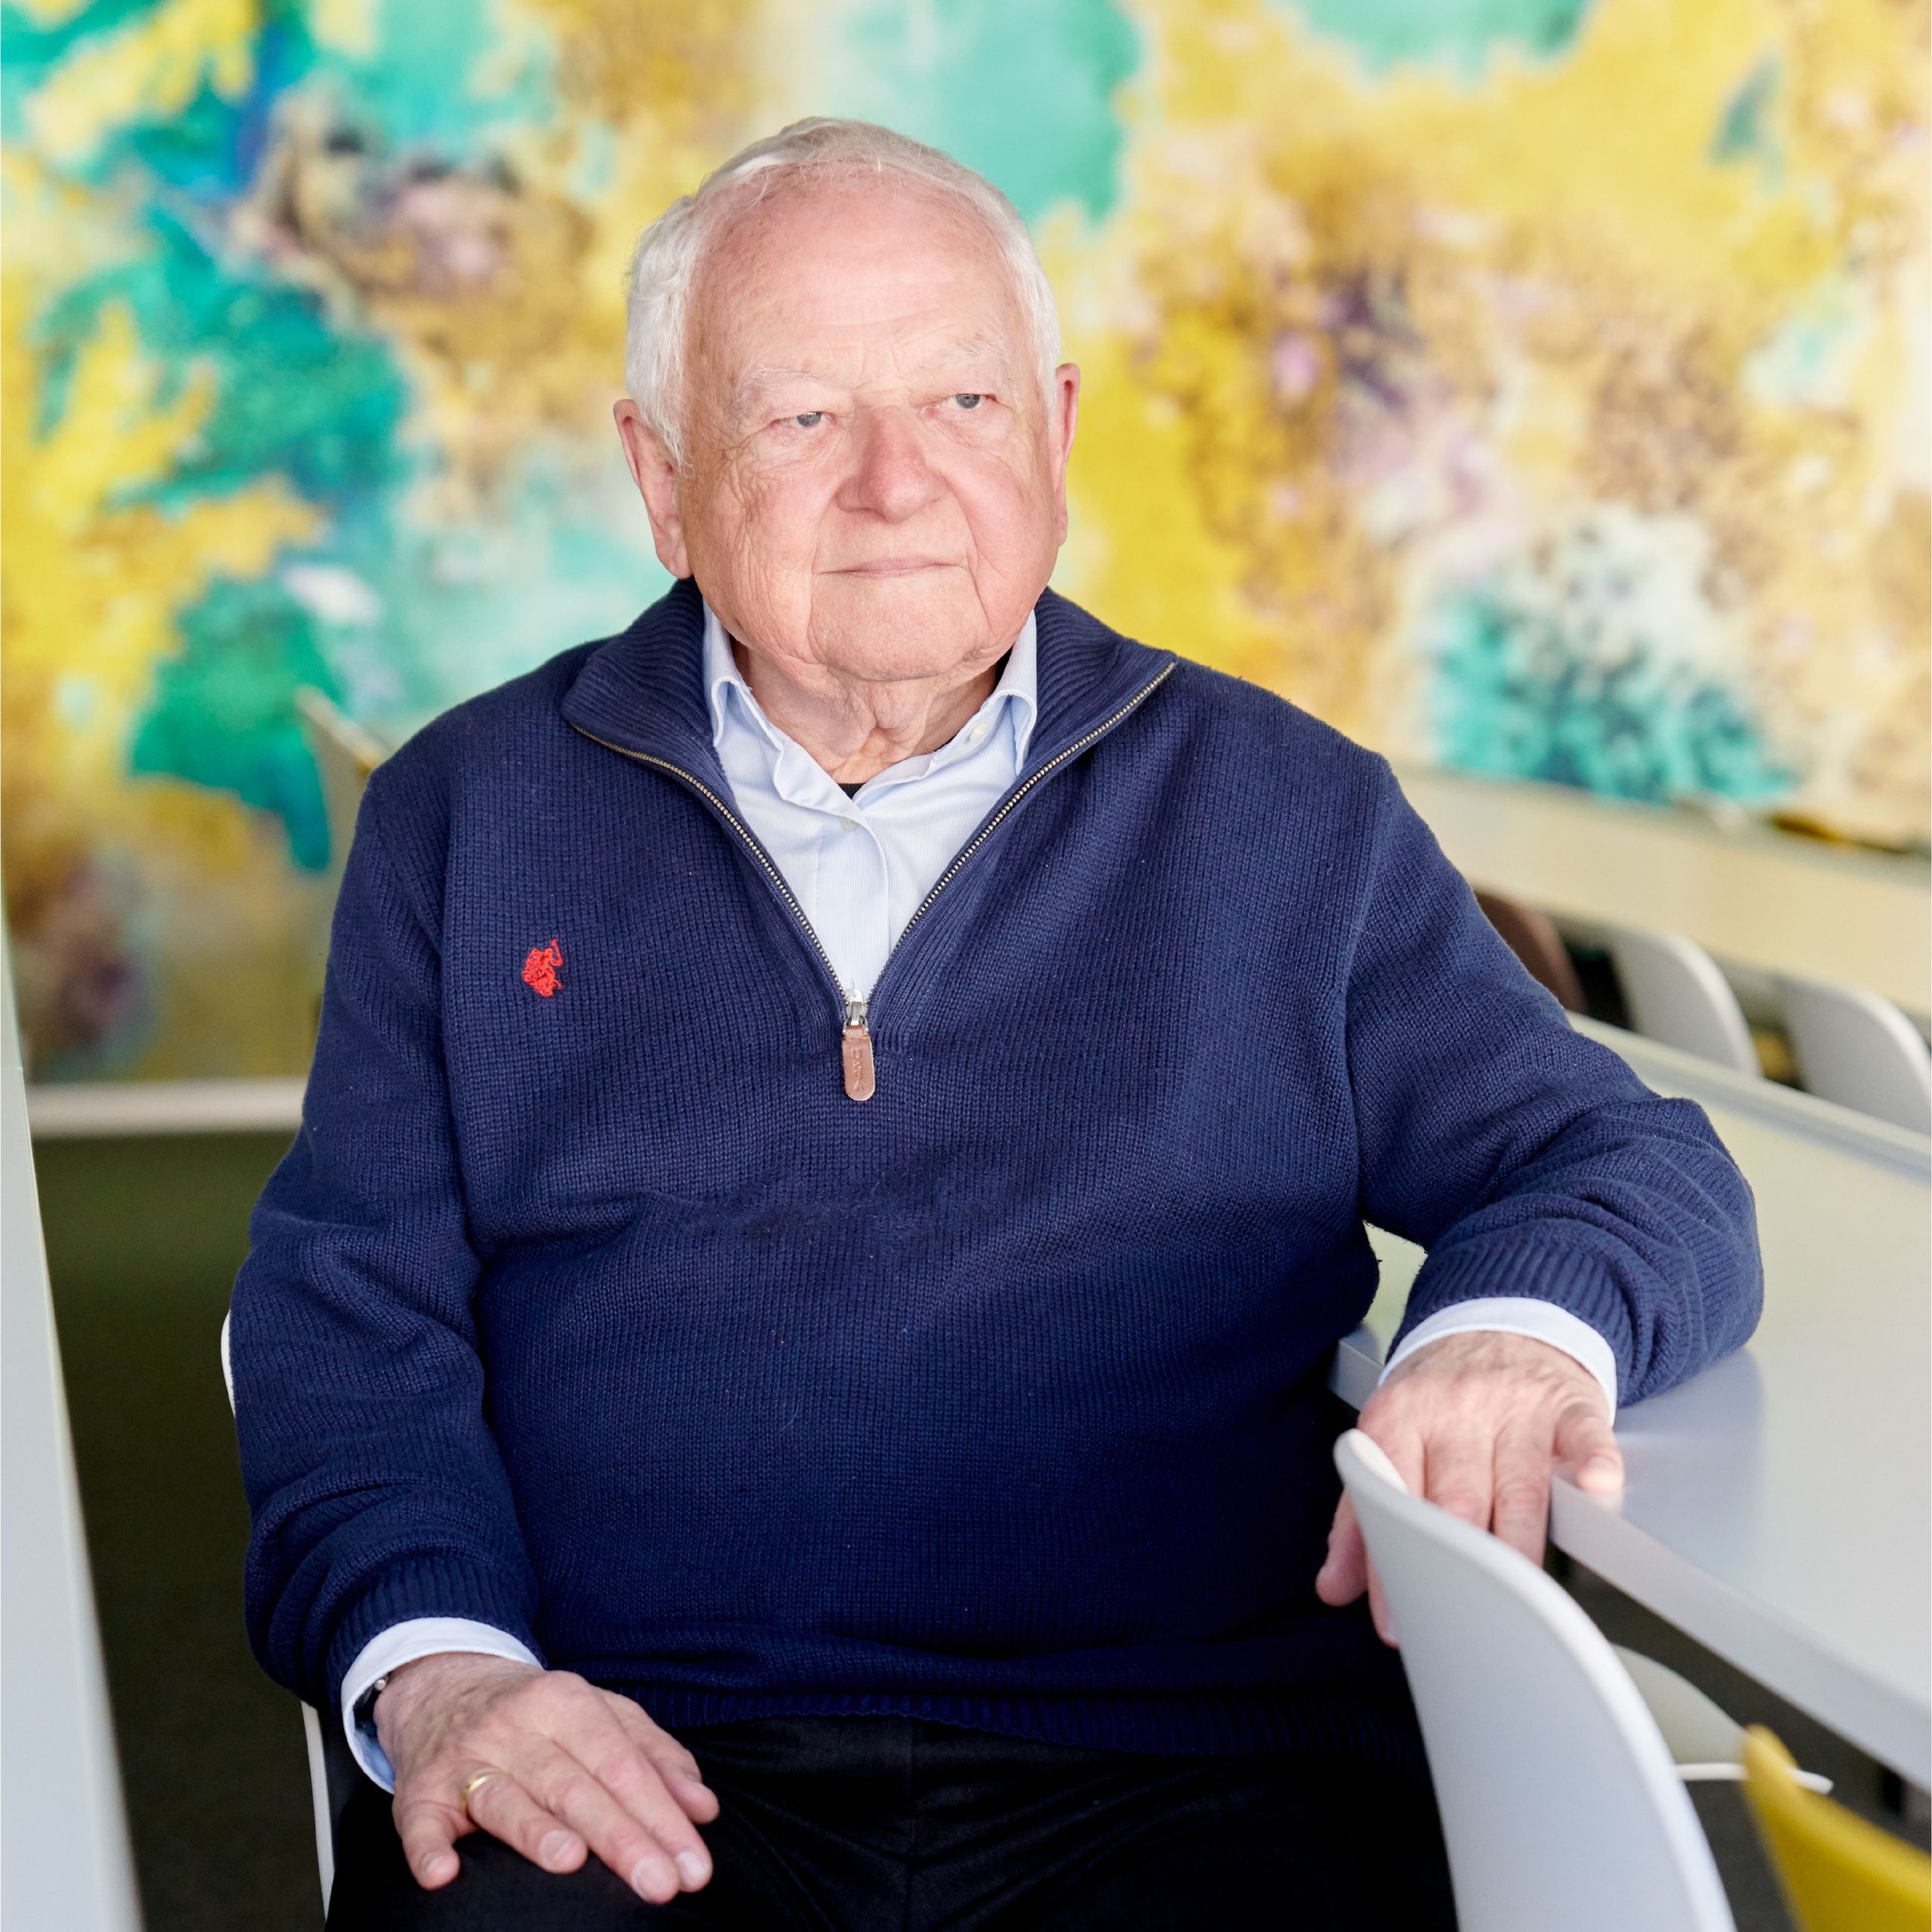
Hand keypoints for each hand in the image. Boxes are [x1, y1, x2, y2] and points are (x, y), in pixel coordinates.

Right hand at [374, 1653, 719, 1900]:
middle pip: (575, 1786)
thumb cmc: (541, 1713)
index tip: (693, 1865)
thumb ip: (656, 1756)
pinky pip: (421, 1821)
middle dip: (621, 1837)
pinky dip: (427, 1849)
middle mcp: (517, 1726)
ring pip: (506, 1798)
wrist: (444, 1684)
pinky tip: (443, 1875)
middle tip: (660, 1884)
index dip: (661, 1815)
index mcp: (567, 1702)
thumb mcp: (602, 1714)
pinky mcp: (420, 1790)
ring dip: (536, 1831)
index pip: (623, 1764)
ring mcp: (466, 1758)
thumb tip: (704, 1809)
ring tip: (571, 1862)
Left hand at [1315, 1330, 1622, 1643]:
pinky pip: (1584, 1437)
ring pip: (1520, 1488)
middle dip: (1458, 1565)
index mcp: (1399, 1418)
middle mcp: (1456, 1410)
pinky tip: (1594, 1489)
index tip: (1396, 1620)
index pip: (1390, 1497)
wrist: (1495, 1318)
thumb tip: (1334, 1587)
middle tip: (1459, 1622)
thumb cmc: (1438, 1400)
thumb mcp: (1388, 1438)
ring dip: (1519, 1546)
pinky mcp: (1569, 1405)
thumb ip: (1358, 1513)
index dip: (1392, 1562)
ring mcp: (1516, 1406)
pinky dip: (1591, 1464)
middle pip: (1457, 1499)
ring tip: (1519, 1602)